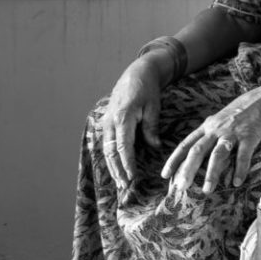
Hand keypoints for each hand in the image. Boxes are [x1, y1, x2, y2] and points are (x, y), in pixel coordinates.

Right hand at [100, 56, 167, 190]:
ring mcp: (106, 121)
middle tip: (124, 186)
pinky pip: (106, 143)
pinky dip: (111, 157)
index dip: (127, 164)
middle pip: (111, 152)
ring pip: (106, 149)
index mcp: (122, 117)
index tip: (132, 178)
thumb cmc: (147, 89)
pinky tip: (115, 167)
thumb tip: (154, 147)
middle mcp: (110, 121)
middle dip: (117, 170)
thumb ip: (151, 128)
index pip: (123, 147)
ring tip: (119, 181)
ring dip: (112, 166)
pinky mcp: (107, 121)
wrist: (137, 72)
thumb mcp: (153, 107)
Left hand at [161, 85, 260, 193]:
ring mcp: (233, 132)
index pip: (186, 144)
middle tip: (180, 187)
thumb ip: (212, 132)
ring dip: (211, 173)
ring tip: (207, 190)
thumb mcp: (223, 119)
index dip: (174, 160)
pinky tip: (237, 182)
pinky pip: (243, 155)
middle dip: (187, 169)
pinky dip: (240, 170)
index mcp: (208, 126)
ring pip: (218, 154)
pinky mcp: (250, 135)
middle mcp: (217, 129)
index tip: (165, 175)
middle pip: (197, 150)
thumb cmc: (245, 109)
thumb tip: (203, 150)